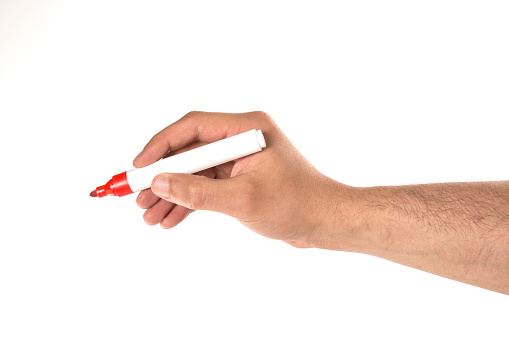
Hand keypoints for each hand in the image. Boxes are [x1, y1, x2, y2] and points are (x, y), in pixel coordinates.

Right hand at [132, 111, 345, 246]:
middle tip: (137, 196)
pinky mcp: (239, 177)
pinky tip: (170, 218)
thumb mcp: (243, 199)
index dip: (161, 146)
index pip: (193, 127)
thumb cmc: (297, 204)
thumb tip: (160, 183)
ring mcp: (239, 158)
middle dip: (163, 176)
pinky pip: (206, 185)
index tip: (139, 167)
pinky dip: (189, 201)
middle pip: (190, 151)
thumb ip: (199, 192)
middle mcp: (241, 138)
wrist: (325, 222)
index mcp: (247, 128)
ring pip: (195, 171)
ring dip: (172, 192)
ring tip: (149, 214)